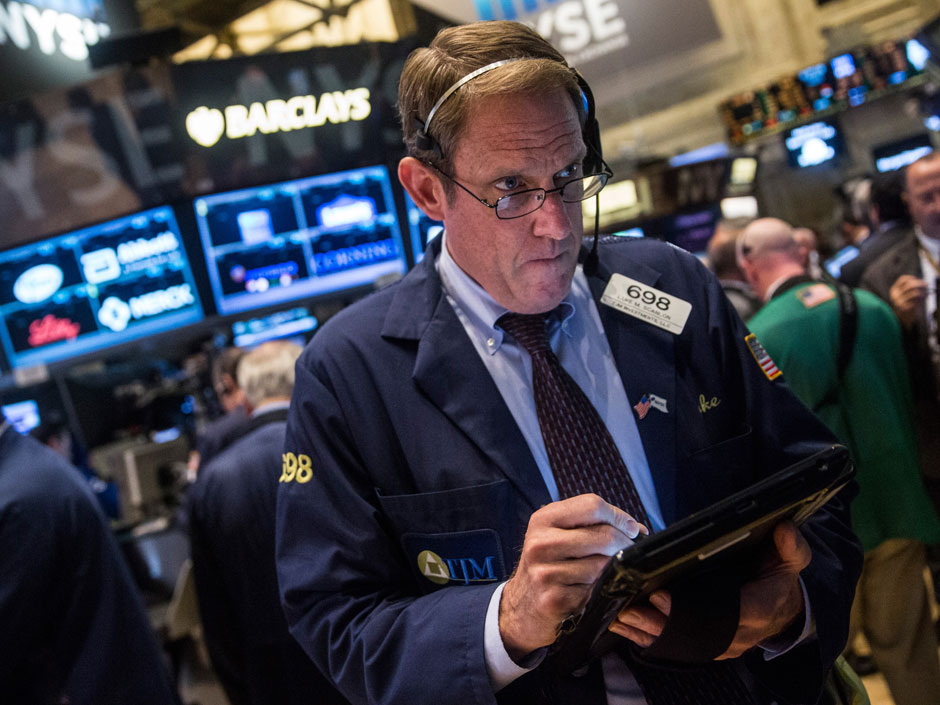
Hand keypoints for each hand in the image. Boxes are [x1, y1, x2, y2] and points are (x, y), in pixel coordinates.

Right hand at [499, 494, 645, 660]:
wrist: (523, 606)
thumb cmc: (549, 565)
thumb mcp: (558, 534)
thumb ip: (592, 524)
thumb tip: (637, 529)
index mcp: (543, 519)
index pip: (592, 505)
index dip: (618, 516)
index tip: (630, 528)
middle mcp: (540, 543)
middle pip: (603, 536)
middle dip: (626, 544)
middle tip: (630, 552)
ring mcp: (545, 573)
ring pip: (604, 565)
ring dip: (615, 570)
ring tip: (610, 571)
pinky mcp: (554, 600)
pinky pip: (596, 590)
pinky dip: (604, 590)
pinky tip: (596, 590)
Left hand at [609, 521, 810, 657]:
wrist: (785, 610)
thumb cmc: (781, 581)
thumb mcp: (793, 562)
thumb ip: (791, 547)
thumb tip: (784, 528)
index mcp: (756, 611)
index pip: (720, 615)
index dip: (687, 608)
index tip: (659, 595)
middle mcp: (735, 635)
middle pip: (690, 633)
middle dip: (657, 621)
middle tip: (628, 608)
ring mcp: (720, 645)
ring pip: (678, 642)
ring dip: (647, 631)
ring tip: (619, 616)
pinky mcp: (707, 646)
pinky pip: (675, 646)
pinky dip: (649, 639)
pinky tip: (625, 628)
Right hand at [888, 274, 927, 329]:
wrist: (901, 318)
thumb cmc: (905, 303)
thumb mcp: (905, 294)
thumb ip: (911, 287)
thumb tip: (923, 283)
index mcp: (893, 290)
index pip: (902, 279)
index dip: (911, 277)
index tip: (917, 279)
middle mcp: (895, 295)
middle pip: (910, 284)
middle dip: (920, 283)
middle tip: (926, 284)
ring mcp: (899, 301)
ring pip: (915, 292)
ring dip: (923, 292)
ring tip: (924, 294)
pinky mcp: (905, 308)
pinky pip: (917, 301)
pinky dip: (920, 300)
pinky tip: (920, 301)